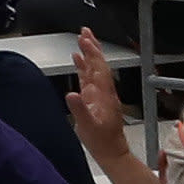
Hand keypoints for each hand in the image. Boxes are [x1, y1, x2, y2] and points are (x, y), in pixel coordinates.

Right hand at [69, 30, 125, 150]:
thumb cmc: (102, 141)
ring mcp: (99, 95)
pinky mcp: (94, 99)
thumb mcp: (88, 126)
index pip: (99, 69)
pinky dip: (83, 66)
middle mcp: (103, 92)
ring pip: (94, 69)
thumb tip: (71, 94)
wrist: (111, 152)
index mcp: (104, 95)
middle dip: (92, 47)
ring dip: (89, 54)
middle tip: (85, 31)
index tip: (85, 40)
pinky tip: (78, 60)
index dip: (92, 53)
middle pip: (99, 65)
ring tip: (82, 39)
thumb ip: (79, 110)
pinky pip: (88, 78)